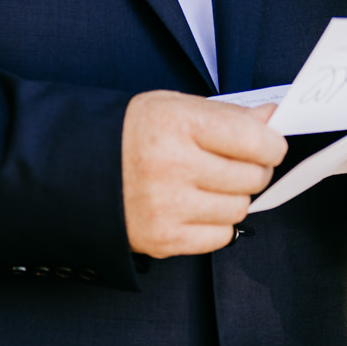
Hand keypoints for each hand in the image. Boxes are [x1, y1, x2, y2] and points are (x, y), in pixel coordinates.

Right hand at [122, 91, 287, 257]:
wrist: (74, 170)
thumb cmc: (127, 135)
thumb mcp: (171, 107)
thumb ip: (225, 114)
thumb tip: (272, 119)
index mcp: (174, 123)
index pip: (255, 140)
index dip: (271, 144)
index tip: (267, 145)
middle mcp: (170, 164)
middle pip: (253, 177)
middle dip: (251, 170)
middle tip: (229, 163)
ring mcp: (167, 206)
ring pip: (240, 208)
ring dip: (231, 197)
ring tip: (203, 184)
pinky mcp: (163, 238)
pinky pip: (221, 236)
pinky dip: (214, 223)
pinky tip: (192, 206)